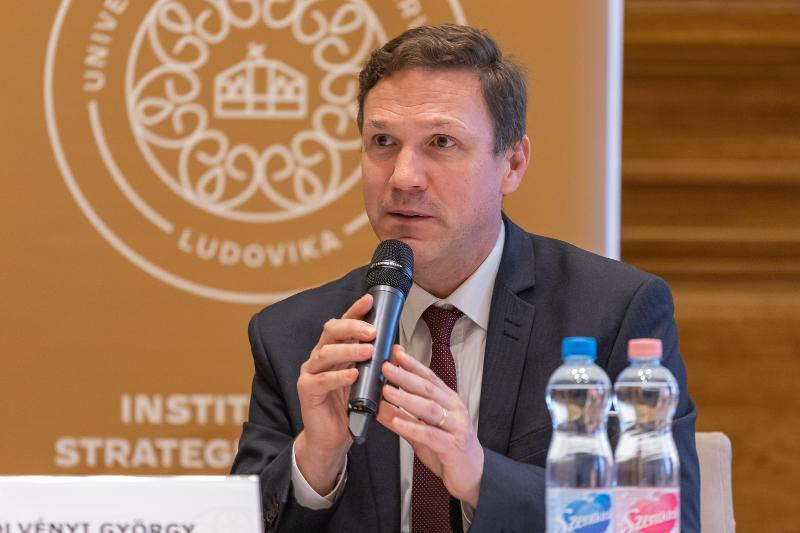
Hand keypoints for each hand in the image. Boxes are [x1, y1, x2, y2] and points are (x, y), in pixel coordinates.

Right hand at [295, 294, 375, 493]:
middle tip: (372, 331)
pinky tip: (352, 375)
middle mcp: (320, 356)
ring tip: (367, 351)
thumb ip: (373, 363)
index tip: (370, 300)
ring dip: (348, 350)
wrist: (332, 437)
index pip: (344, 324)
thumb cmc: (349, 406)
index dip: (355, 310)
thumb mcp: (365, 380)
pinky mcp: (306, 390)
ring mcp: (310, 372)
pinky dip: (338, 377)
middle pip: (331, 331)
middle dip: (352, 327)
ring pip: (326, 353)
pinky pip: (321, 380)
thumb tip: (394, 346)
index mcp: (335, 349)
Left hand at [377, 346, 483, 507]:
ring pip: (429, 408)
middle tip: (387, 367)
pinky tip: (398, 421)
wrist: (473, 475)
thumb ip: (403, 417)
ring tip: (387, 391)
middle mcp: (454, 410)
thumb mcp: (422, 431)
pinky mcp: (453, 446)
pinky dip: (413, 427)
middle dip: (405, 376)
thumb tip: (380, 405)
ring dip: (406, 398)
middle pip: (427, 388)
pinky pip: (431, 434)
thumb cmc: (449, 449)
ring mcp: (456, 426)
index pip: (429, 377)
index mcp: (448, 401)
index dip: (412, 364)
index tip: (396, 353)